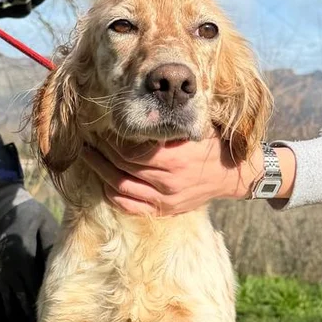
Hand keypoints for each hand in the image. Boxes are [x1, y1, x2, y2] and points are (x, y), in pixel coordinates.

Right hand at [0, 187, 59, 321]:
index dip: (39, 307)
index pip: (32, 288)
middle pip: (19, 301)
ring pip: (6, 303)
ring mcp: (0, 274)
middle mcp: (8, 269)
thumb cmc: (33, 219)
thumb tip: (68, 269)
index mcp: (21, 257)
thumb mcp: (46, 228)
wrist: (4, 210)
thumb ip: (52, 249)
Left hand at [81, 135, 267, 215]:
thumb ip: (169, 124)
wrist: (232, 174)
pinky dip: (113, 194)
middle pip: (122, 166)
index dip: (112, 138)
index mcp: (175, 159)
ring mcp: (165, 199)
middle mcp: (168, 182)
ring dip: (100, 171)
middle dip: (101, 151)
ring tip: (89, 155)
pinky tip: (104, 181)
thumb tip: (139, 111)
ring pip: (121, 187)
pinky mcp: (165, 210)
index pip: (131, 150)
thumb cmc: (211, 143)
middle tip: (90, 138)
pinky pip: (130, 206)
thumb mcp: (194, 128)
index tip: (103, 125)